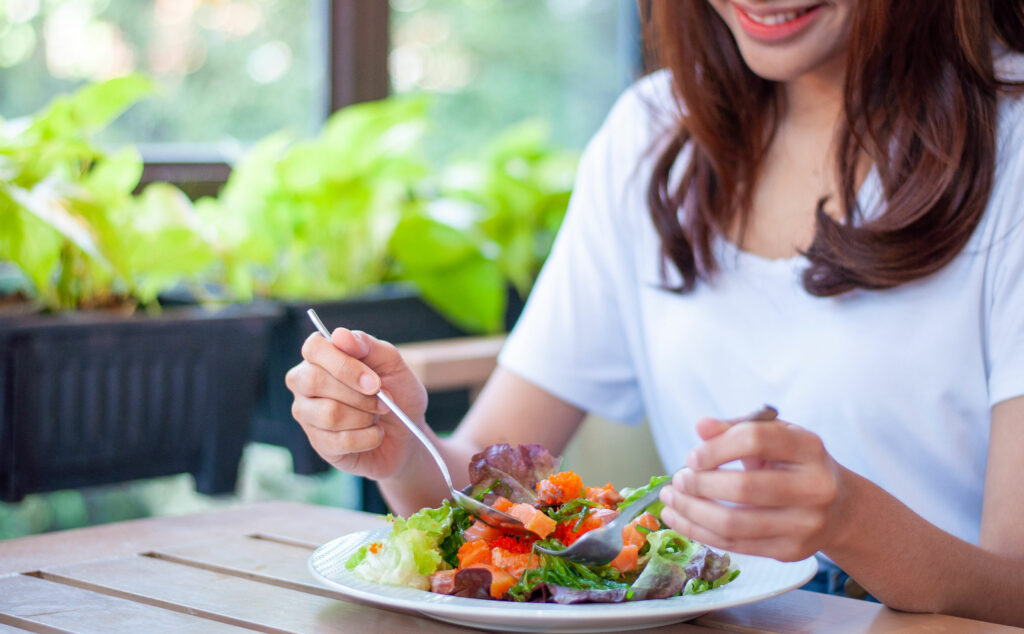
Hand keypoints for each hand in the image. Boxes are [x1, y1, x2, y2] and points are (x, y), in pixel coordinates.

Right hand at [285, 328, 427, 480]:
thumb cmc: (396, 391)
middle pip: (314, 381)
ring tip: (379, 415)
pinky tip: (375, 433)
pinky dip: (368, 438)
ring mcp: (308, 415)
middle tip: (385, 400)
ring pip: (329, 414)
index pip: (313, 348)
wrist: (407, 432)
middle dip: (358, 395)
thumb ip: (367, 345)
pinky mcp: (320, 444)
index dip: (343, 365)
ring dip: (366, 416)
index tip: (374, 382)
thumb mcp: (391, 362)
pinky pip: (340, 441)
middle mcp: (305, 383)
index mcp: (320, 356)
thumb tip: (340, 335)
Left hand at [658, 416, 848, 561]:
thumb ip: (737, 428)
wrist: (839, 508)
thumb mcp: (774, 437)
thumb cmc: (794, 465)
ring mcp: (805, 524)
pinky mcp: (791, 551)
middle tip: (678, 480)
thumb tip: (702, 426)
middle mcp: (814, 487)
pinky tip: (680, 519)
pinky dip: (700, 532)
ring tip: (671, 500)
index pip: (756, 440)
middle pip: (744, 487)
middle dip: (700, 484)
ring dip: (692, 512)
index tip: (692, 457)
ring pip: (735, 523)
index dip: (716, 448)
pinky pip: (735, 545)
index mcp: (809, 448)